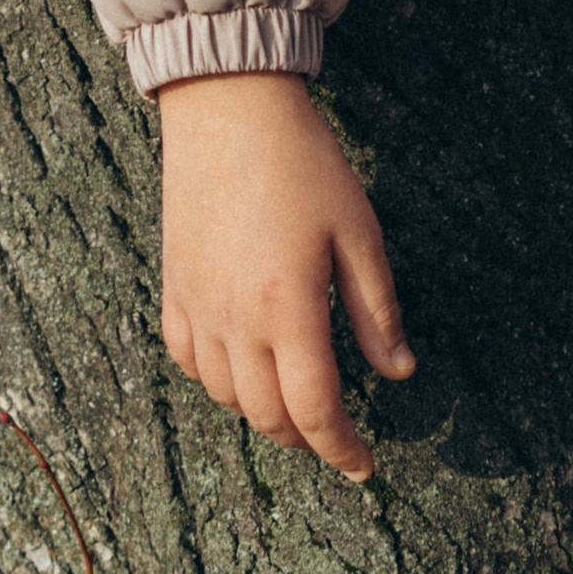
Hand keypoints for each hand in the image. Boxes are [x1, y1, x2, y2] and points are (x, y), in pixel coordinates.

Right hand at [157, 72, 414, 480]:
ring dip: (262, 413)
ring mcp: (196, 305)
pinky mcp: (173, 286)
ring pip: (225, 395)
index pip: (315, 409)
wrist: (229, 107)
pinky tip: (240, 367)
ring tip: (295, 402)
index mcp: (288, 308)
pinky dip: (215, 380)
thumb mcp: (358, 232)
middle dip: (306, 439)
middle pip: (268, 415)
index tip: (363, 466)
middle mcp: (235, 319)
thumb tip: (398, 372)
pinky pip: (187, 359)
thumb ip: (376, 310)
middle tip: (336, 436)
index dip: (341, 449)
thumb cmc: (303, 163)